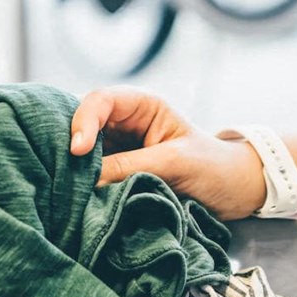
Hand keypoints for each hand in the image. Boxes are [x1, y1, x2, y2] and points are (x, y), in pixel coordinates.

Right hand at [70, 87, 266, 219]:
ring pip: (82, 153)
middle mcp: (124, 124)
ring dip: (73, 168)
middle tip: (62, 170)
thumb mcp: (175, 163)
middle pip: (82, 125)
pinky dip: (81, 184)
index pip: (101, 101)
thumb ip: (132, 167)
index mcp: (142, 106)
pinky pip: (90, 175)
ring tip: (65, 186)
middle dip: (70, 144)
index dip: (84, 121)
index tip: (79, 151)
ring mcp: (117, 149)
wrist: (234, 194)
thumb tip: (88, 181)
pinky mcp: (115, 175)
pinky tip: (74, 195)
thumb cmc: (213, 168)